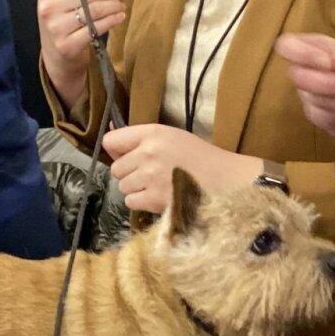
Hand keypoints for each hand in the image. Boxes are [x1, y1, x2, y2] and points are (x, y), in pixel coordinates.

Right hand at [36, 0, 127, 108]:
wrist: (57, 55)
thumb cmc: (62, 18)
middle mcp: (48, 7)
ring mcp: (56, 28)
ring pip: (95, 10)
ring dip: (115, 6)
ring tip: (122, 5)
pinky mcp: (67, 45)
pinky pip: (96, 28)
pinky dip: (112, 20)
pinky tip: (120, 16)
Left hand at [101, 124, 260, 215]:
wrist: (225, 179)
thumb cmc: (200, 157)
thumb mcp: (172, 137)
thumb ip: (143, 139)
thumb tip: (109, 141)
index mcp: (153, 133)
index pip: (111, 141)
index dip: (116, 151)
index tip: (127, 156)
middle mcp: (148, 152)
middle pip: (116, 168)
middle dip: (129, 173)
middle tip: (150, 174)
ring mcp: (150, 176)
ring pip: (123, 186)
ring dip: (136, 189)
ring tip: (158, 186)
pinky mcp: (154, 199)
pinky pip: (131, 201)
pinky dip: (142, 202)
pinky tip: (159, 197)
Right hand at [276, 33, 334, 162]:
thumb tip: (331, 61)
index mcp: (320, 50)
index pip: (288, 46)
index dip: (301, 54)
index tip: (327, 63)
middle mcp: (310, 73)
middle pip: (298, 77)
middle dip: (333, 84)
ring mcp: (313, 99)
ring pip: (316, 101)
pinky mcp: (322, 121)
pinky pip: (327, 119)